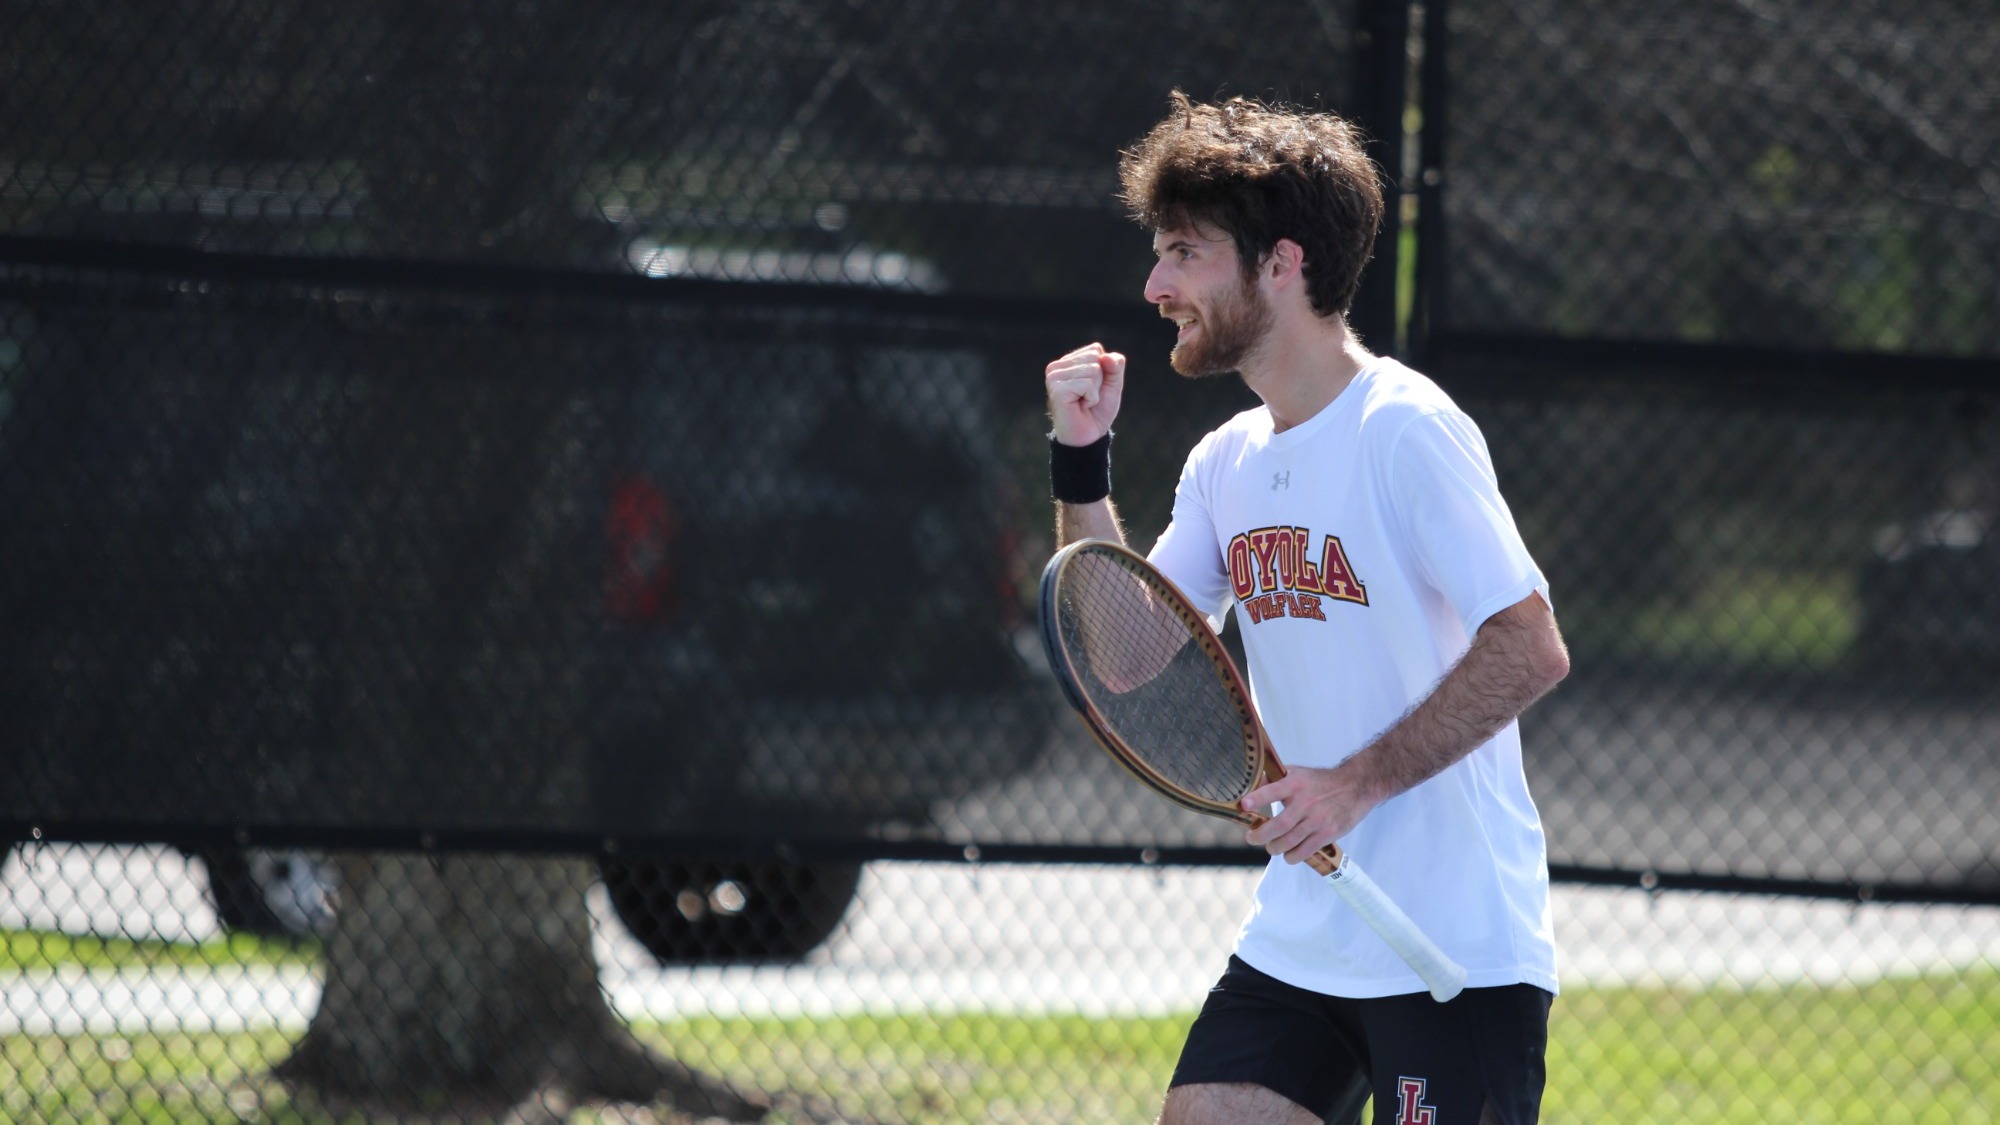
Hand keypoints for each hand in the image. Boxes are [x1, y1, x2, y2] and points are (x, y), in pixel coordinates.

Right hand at [1045, 342, 1124, 446]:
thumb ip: (1115, 366)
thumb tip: (1105, 356)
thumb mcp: (1112, 384)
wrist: (1088, 436)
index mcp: (1067, 361)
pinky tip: (1080, 406)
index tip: (1093, 388)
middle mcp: (1057, 366)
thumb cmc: (1097, 410)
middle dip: (1099, 381)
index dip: (1103, 371)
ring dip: (1095, 391)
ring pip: (1092, 370)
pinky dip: (1091, 398)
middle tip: (1087, 397)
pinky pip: (1087, 383)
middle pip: (1095, 358)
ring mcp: (1054, 377)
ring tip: (1083, 402)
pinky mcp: (1057, 389)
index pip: (1096, 349)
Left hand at [1241, 762, 1382, 864]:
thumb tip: (1251, 785)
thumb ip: (1274, 779)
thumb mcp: (1297, 773)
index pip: (1273, 790)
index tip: (1243, 805)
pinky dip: (1293, 856)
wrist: (1355, 787)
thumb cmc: (1320, 781)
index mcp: (1295, 784)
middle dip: (1260, 835)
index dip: (1257, 798)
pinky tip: (1289, 855)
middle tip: (1252, 838)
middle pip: (1279, 825)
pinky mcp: (1328, 833)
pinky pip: (1305, 851)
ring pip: (1289, 841)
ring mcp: (1317, 819)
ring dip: (1275, 848)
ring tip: (1272, 847)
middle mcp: (1305, 802)